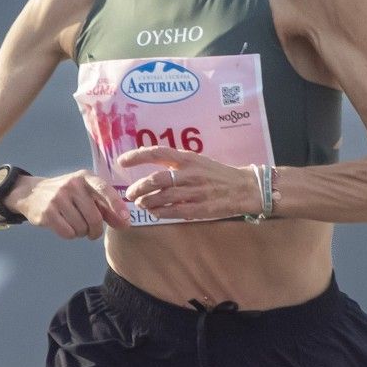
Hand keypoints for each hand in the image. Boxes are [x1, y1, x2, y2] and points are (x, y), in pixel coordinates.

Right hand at [12, 170, 129, 239]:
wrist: (33, 193)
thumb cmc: (68, 196)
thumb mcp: (86, 194)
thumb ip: (106, 208)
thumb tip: (126, 224)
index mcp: (85, 177)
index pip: (104, 189)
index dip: (116, 205)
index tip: (126, 219)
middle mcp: (72, 185)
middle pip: (94, 217)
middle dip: (96, 231)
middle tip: (92, 233)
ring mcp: (58, 198)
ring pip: (81, 228)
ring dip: (82, 233)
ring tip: (75, 225)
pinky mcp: (48, 212)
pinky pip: (68, 233)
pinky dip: (71, 235)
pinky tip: (66, 227)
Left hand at [116, 146, 256, 219]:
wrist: (245, 187)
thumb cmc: (217, 174)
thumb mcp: (198, 161)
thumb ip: (177, 164)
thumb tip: (151, 167)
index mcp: (188, 158)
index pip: (157, 153)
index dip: (137, 156)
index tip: (122, 161)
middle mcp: (190, 173)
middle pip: (156, 180)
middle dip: (138, 188)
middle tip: (130, 193)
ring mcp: (195, 192)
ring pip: (162, 197)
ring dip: (147, 202)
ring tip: (141, 204)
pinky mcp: (201, 209)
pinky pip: (174, 212)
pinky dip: (161, 213)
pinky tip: (155, 213)